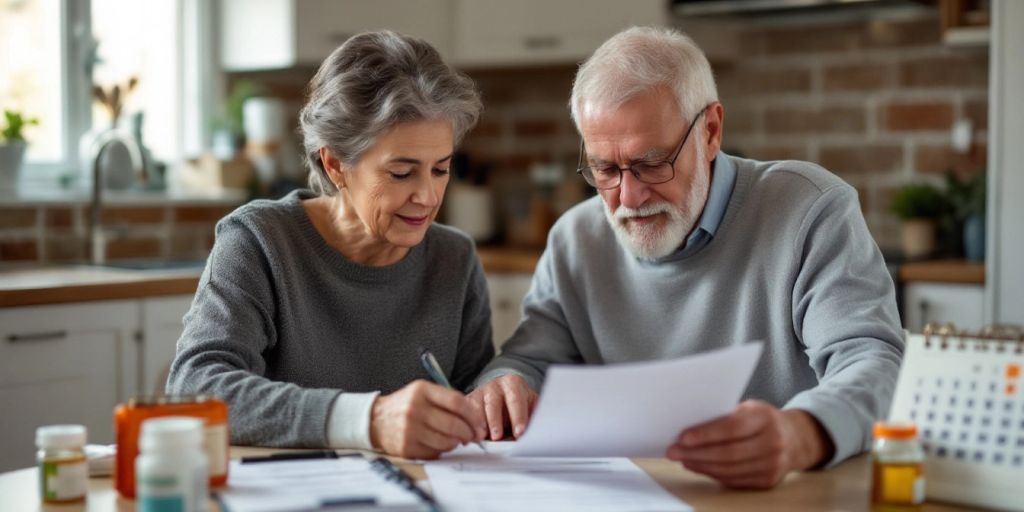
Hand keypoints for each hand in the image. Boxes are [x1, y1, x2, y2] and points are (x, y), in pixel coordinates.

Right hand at [369, 380, 486, 459]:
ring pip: (446, 441)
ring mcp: (410, 429)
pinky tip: (440, 443)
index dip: (474, 415)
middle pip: (454, 424)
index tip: (480, 423)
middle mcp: (415, 409)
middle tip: (474, 436)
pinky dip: (443, 450)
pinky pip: (435, 452)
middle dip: (469, 433)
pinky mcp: (407, 447)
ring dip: (457, 443)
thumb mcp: (422, 392)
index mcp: (422, 391)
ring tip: (457, 439)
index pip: (457, 402)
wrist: (375, 420)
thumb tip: (474, 418)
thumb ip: (447, 399)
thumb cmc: (405, 405)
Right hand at [467, 374, 537, 439]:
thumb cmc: (518, 403)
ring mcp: (479, 393)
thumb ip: (534, 417)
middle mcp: (494, 385)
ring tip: (482, 438)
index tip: (520, 432)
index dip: (518, 417)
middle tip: (498, 437)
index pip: (516, 399)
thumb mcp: (530, 405)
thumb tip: (539, 433)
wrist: (502, 393)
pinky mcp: (467, 402)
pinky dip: (467, 427)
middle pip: (493, 404)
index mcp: (513, 383)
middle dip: (496, 422)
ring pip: (476, 410)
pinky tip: (471, 437)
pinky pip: (465, 415)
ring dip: (478, 425)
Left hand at [665, 400, 833, 488]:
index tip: (683, 436)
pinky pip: (734, 480)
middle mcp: (773, 442)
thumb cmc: (762, 419)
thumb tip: (688, 425)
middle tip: (673, 451)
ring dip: (700, 465)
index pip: (732, 428)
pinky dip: (712, 474)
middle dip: (696, 453)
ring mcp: (773, 465)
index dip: (706, 434)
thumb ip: (725, 415)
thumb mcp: (749, 408)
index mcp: (766, 418)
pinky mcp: (767, 481)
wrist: (795, 438)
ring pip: (728, 470)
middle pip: (728, 453)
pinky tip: (697, 466)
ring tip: (682, 458)